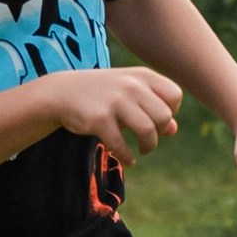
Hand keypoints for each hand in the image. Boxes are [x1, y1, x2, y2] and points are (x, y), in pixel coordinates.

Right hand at [49, 64, 183, 154]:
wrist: (62, 92)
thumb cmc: (102, 93)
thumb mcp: (130, 94)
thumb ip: (152, 108)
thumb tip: (173, 130)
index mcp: (142, 76)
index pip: (174, 95)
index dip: (171, 112)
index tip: (156, 121)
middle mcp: (131, 85)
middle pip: (164, 116)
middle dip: (160, 133)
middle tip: (148, 140)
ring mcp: (115, 101)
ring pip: (147, 130)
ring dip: (148, 146)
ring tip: (142, 150)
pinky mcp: (99, 118)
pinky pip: (121, 144)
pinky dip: (127, 157)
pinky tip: (128, 160)